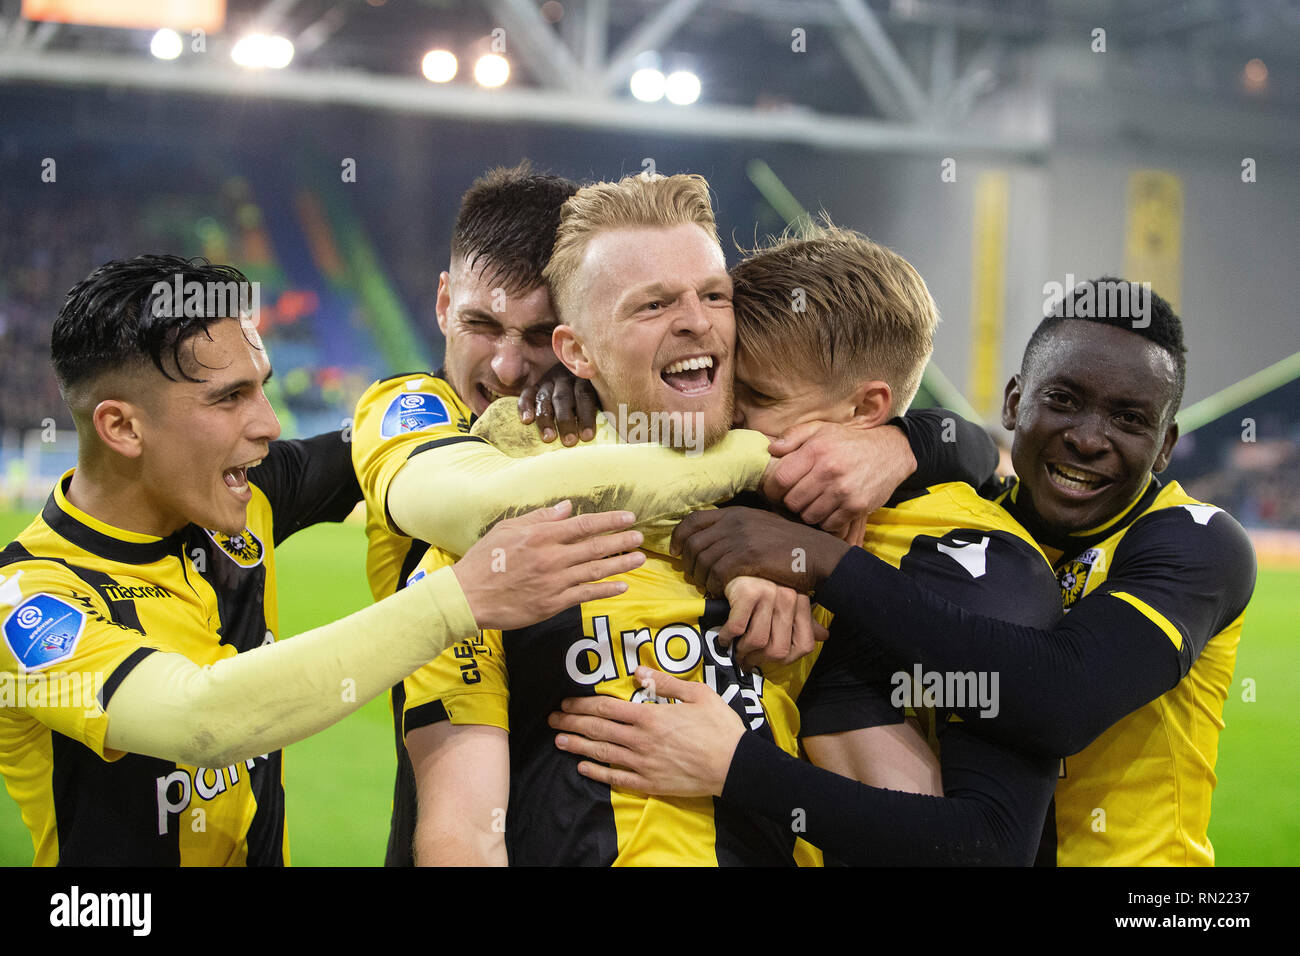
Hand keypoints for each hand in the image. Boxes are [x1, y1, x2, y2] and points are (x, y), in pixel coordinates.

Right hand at [453, 500, 644, 629]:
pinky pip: (586, 595)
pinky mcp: (553, 603)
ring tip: (639, 558)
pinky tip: (621, 586)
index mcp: (541, 535)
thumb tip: (566, 508)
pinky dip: (605, 589)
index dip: (609, 521)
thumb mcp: (507, 529)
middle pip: (595, 546)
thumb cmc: (484, 560)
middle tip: (640, 537)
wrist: (469, 596)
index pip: (583, 525)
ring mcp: (554, 581)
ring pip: (595, 570)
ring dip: (620, 564)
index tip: (627, 517)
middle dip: (621, 540)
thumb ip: (539, 517)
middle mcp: (552, 557)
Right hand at [518, 363, 600, 444]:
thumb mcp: (600, 396)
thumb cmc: (589, 398)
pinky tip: (526, 420)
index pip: (585, 396)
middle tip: (569, 442)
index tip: (587, 437)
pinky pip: (527, 395)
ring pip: (545, 399)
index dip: (586, 417)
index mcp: (584, 380)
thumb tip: (616, 429)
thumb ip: (604, 409)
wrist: (572, 369)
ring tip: (548, 438)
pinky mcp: (534, 385)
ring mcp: (548, 381)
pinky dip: (525, 407)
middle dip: (566, 421)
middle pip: (563, 399)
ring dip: (546, 420)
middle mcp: (564, 378)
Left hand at [550, 667, 743, 797]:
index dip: (583, 704)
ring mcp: (643, 764)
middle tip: (552, 719)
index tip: (566, 702)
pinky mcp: (650, 784)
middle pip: (598, 730)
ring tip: (558, 741)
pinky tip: (582, 769)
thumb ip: (665, 682)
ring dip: (578, 747)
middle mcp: (640, 740)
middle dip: (572, 723)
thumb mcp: (697, 693)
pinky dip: (597, 774)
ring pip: (602, 754)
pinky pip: (617, 779)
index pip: (606, 708)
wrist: (736, 766)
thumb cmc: (720, 727)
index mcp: (650, 716)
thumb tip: (638, 671)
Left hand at [669, 506, 850, 595]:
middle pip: (692, 542)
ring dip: (699, 577)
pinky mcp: (747, 557)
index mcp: (736, 512)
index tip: (675, 552)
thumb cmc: (792, 544)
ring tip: (706, 586)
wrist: (817, 554)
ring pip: (702, 559)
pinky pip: (716, 573)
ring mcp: (740, 539)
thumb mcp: (762, 526)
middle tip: (692, 576)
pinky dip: (713, 585)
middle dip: (686, 562)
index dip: (678, 537)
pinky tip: (719, 591)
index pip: (693, 520)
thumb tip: (716, 541)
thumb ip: (739, 528)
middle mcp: (734, 522)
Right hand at [721, 576, 826, 671]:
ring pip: (758, 641)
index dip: (783, 659)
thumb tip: (823, 635)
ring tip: (736, 649)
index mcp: (801, 603)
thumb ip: (804, 622)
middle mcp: (789, 597)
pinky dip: (727, 638)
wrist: (734, 566)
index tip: (767, 659)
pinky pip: (737, 629)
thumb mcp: (786, 604)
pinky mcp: (747, 593)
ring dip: (742, 650)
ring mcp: (769, 593)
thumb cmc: (760, 589)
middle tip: (746, 658)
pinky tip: (725, 637)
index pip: (803, 646)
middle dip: (758, 659)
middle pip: (778, 649)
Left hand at [763, 421, 915, 534]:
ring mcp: (843, 491)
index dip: (773, 489)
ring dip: (808, 512)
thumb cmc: (848, 441)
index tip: (778, 490)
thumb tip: (771, 450)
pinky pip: (828, 524)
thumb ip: (793, 436)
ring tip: (815, 501)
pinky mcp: (856, 507)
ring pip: (808, 516)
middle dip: (791, 501)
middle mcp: (829, 471)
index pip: (780, 480)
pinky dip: (826, 520)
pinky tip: (830, 508)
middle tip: (799, 496)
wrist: (890, 452)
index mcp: (816, 450)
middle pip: (792, 502)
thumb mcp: (821, 429)